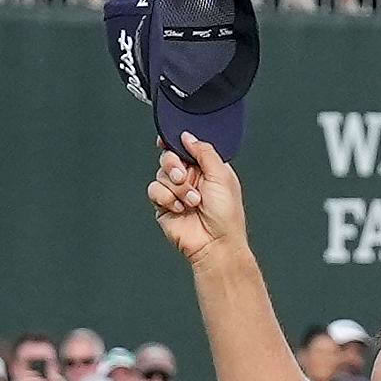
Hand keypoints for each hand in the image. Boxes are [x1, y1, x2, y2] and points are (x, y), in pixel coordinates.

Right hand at [147, 135, 245, 267]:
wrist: (215, 244)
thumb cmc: (226, 216)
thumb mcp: (222, 175)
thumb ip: (204, 151)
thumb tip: (187, 136)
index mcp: (206, 167)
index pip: (186, 147)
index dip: (176, 142)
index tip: (168, 140)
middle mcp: (190, 178)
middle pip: (169, 157)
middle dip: (173, 165)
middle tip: (183, 176)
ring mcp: (176, 191)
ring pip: (161, 174)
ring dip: (176, 187)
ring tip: (191, 201)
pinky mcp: (164, 205)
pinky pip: (154, 190)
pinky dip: (166, 198)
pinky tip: (180, 208)